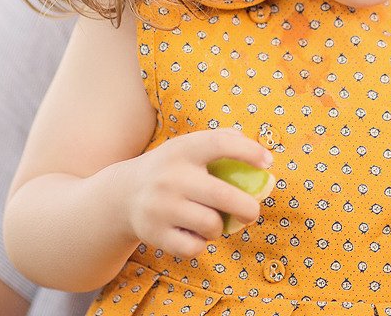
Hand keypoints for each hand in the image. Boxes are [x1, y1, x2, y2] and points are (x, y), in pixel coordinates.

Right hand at [118, 129, 273, 258]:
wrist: (122, 194)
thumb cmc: (171, 169)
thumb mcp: (187, 147)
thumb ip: (221, 142)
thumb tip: (262, 156)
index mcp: (183, 150)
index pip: (220, 143)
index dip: (249, 151)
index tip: (267, 162)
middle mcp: (171, 177)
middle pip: (223, 195)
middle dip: (248, 208)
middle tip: (252, 213)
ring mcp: (161, 207)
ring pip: (211, 225)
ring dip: (220, 227)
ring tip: (212, 221)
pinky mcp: (155, 234)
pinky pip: (194, 248)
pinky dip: (201, 244)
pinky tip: (194, 234)